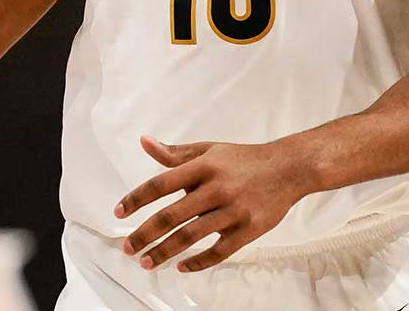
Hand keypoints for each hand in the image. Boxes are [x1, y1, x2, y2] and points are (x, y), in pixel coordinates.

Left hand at [113, 135, 314, 271]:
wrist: (289, 168)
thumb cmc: (243, 159)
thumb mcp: (208, 150)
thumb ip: (174, 153)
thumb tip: (144, 142)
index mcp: (203, 166)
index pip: (161, 184)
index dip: (137, 199)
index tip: (118, 212)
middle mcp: (216, 188)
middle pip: (172, 215)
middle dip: (145, 234)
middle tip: (127, 248)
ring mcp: (233, 211)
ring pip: (191, 236)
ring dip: (165, 252)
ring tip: (146, 262)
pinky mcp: (249, 229)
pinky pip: (220, 251)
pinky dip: (199, 261)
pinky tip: (181, 267)